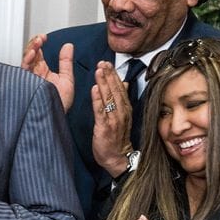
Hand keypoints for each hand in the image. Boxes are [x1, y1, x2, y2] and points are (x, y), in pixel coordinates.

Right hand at [21, 35, 74, 111]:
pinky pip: (22, 71)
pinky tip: (33, 54)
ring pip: (25, 60)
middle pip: (29, 54)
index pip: (37, 52)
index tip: (44, 37)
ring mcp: (29, 79)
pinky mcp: (26, 84)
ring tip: (37, 43)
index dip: (39, 42)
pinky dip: (27, 61)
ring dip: (30, 50)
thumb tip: (68, 46)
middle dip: (33, 44)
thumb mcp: (67, 79)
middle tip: (41, 38)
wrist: (56, 117)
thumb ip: (66, 62)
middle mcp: (34, 74)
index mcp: (42, 70)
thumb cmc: (59, 104)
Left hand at [91, 61, 133, 175]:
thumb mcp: (121, 116)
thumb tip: (123, 83)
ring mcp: (114, 119)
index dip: (113, 75)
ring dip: (104, 83)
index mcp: (125, 108)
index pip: (119, 88)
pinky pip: (101, 111)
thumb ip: (122, 99)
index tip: (107, 63)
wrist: (117, 157)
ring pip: (109, 97)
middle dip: (109, 75)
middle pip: (115, 90)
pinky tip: (95, 89)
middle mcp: (121, 112)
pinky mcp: (105, 127)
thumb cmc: (117, 138)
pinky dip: (98, 99)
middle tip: (103, 62)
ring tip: (99, 70)